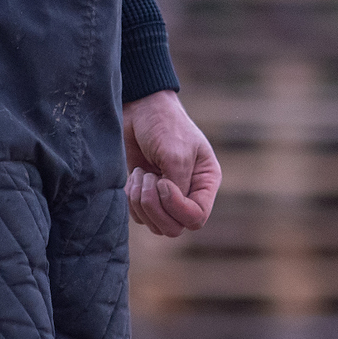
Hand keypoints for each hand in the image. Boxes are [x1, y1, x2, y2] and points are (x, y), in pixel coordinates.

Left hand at [121, 90, 219, 235]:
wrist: (139, 110)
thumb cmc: (164, 125)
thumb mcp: (176, 153)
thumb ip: (178, 186)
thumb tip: (170, 211)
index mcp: (205, 182)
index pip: (197, 217)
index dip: (177, 207)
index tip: (163, 182)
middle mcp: (189, 194)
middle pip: (174, 228)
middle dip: (155, 207)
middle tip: (149, 178)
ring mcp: (167, 198)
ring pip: (155, 225)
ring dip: (141, 201)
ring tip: (141, 174)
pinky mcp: (147, 196)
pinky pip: (139, 217)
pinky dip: (132, 199)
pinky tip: (134, 176)